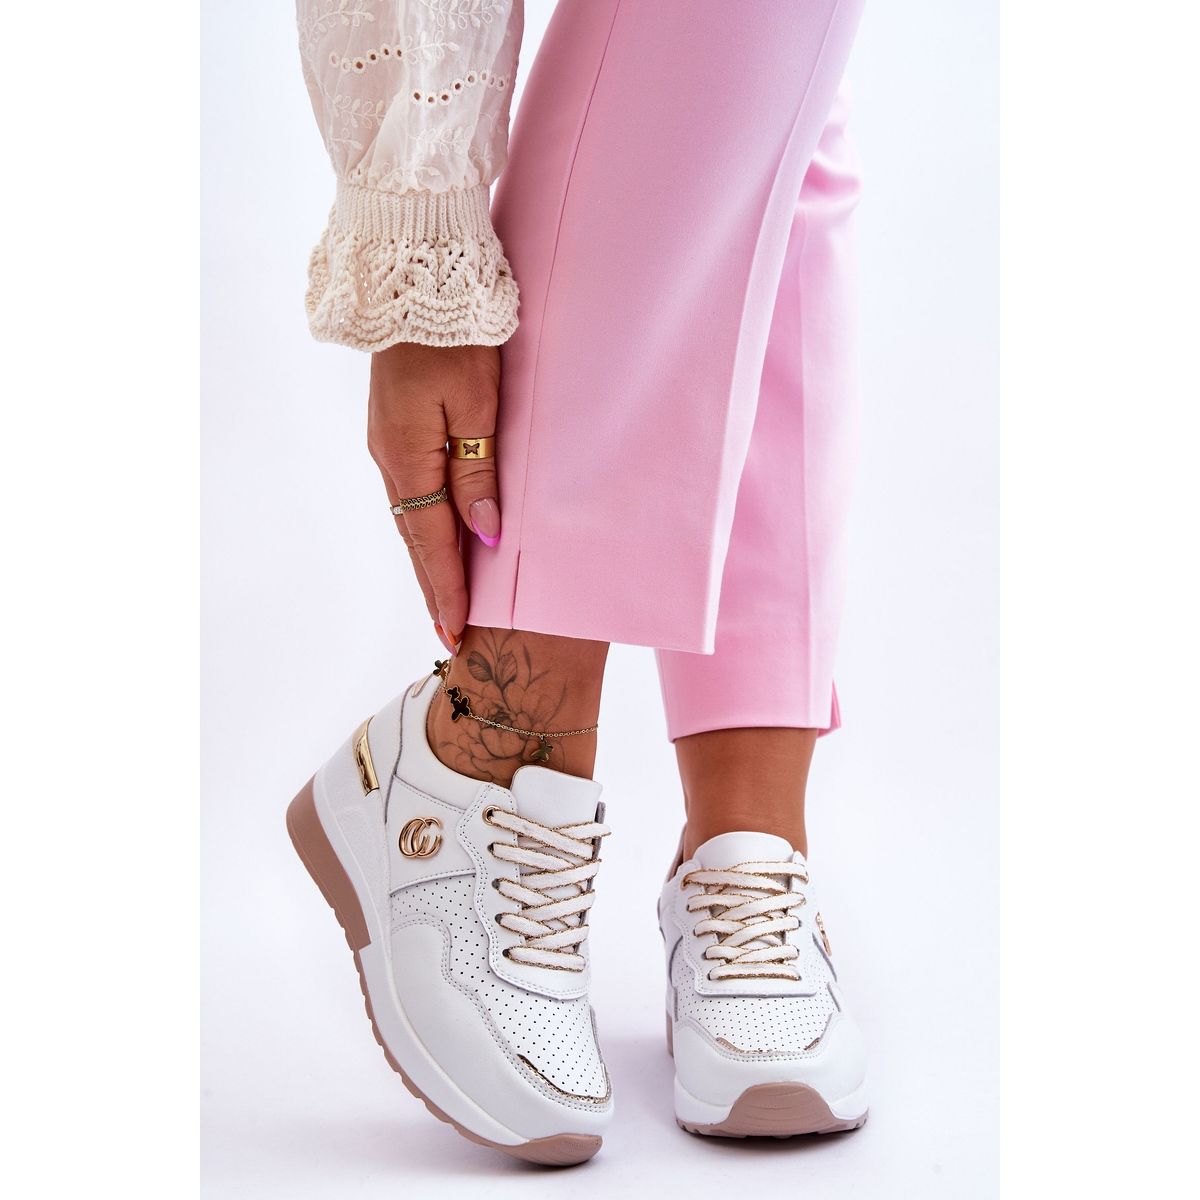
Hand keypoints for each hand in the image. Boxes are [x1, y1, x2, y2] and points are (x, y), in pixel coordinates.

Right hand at [367, 342, 500, 652]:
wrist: (415, 280)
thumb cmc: (456, 338)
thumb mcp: (478, 405)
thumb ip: (478, 473)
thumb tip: (483, 535)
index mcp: (409, 457)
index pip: (431, 541)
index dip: (447, 588)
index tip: (455, 631)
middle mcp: (391, 458)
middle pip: (415, 537)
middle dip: (434, 587)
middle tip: (447, 633)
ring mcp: (389, 443)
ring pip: (412, 517)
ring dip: (429, 561)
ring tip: (445, 600)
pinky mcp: (395, 429)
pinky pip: (412, 493)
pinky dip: (424, 527)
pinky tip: (437, 541)